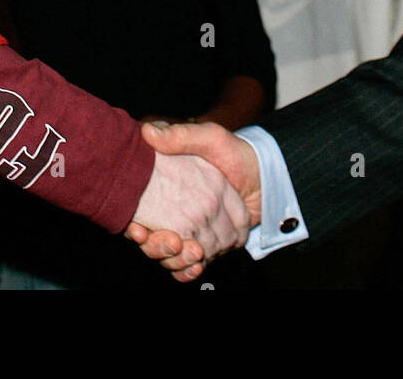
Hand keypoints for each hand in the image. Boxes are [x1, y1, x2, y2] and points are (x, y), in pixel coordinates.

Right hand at [127, 121, 261, 279]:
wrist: (265, 177)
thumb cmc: (236, 154)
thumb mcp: (210, 138)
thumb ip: (181, 136)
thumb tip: (148, 131)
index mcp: (170, 189)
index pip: (143, 214)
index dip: (137, 226)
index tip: (138, 230)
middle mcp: (177, 213)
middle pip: (154, 241)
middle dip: (157, 247)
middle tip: (173, 242)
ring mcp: (191, 232)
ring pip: (171, 257)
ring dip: (176, 260)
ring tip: (193, 252)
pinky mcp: (205, 246)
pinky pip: (188, 268)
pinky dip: (188, 272)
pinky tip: (195, 266)